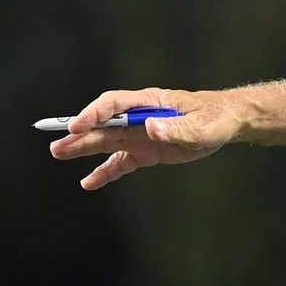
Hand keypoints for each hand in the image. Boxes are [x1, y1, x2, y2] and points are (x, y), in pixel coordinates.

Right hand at [48, 88, 241, 189]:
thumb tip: (149, 126)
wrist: (226, 124)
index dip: (94, 113)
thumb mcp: (202, 126)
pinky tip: (88, 183)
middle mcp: (138, 117)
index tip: (78, 125)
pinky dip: (105, 172)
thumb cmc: (215, 118)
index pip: (115, 104)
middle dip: (81, 133)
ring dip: (83, 149)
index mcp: (150, 102)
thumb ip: (177, 128)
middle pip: (103, 124)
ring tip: (60, 154)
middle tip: (58, 145)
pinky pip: (120, 162)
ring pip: (106, 142)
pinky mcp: (144, 151)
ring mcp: (139, 135)